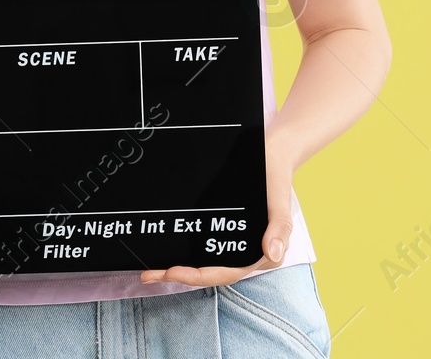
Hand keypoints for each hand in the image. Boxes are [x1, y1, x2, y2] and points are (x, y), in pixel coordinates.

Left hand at [139, 126, 297, 287]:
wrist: (271, 154)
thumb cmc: (276, 178)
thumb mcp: (280, 200)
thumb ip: (279, 227)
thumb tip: (272, 253)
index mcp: (261, 254)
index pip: (227, 273)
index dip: (199, 276)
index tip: (174, 271)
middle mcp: (244, 252)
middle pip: (210, 271)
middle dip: (180, 275)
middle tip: (150, 274)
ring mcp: (231, 241)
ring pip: (203, 260)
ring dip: (177, 266)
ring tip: (150, 269)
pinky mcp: (221, 227)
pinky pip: (201, 243)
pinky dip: (183, 249)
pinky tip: (164, 248)